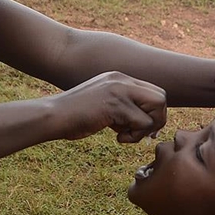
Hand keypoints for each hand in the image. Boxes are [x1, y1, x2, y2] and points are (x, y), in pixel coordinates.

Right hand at [51, 71, 166, 142]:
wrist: (52, 116)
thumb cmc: (74, 116)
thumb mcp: (102, 104)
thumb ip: (122, 106)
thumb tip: (147, 123)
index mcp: (119, 78)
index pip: (153, 91)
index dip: (153, 112)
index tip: (142, 127)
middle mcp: (122, 80)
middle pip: (161, 97)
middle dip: (156, 119)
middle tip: (139, 133)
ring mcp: (119, 91)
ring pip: (156, 109)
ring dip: (145, 128)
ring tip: (124, 134)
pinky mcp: (115, 105)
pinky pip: (143, 123)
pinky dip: (134, 136)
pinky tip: (116, 137)